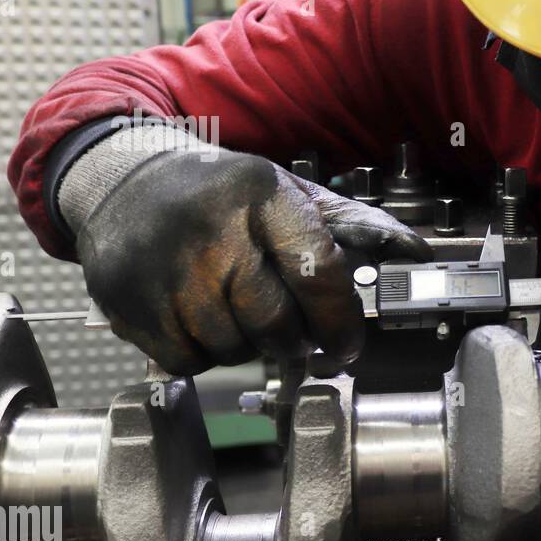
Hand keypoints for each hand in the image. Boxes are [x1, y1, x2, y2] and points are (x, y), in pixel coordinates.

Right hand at [75, 150, 431, 373]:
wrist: (125, 181)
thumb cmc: (222, 195)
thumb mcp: (286, 192)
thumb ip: (351, 223)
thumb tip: (414, 251)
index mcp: (260, 195)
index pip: (317, 270)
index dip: (340, 320)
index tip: (346, 343)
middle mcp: (211, 228)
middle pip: (275, 322)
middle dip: (293, 341)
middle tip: (294, 336)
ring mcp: (163, 266)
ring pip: (232, 347)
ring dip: (248, 347)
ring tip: (239, 314)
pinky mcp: (127, 299)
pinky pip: (188, 359)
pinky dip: (203, 354)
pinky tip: (201, 320)